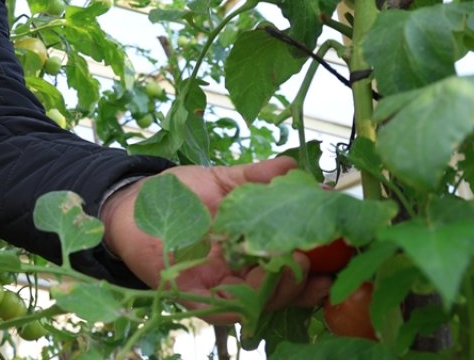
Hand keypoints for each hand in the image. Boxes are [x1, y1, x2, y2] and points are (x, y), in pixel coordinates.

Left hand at [100, 156, 330, 323]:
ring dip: (282, 288)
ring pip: (259, 302)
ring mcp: (217, 290)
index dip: (318, 264)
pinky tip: (260, 279)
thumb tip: (295, 166)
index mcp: (251, 251)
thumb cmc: (177, 194)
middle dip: (306, 281)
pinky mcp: (192, 297)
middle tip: (320, 262)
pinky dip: (245, 298)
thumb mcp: (224, 180)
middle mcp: (239, 276)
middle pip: (282, 291)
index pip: (292, 265)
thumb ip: (258, 177)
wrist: (131, 204)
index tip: (343, 251)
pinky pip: (225, 308)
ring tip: (297, 265)